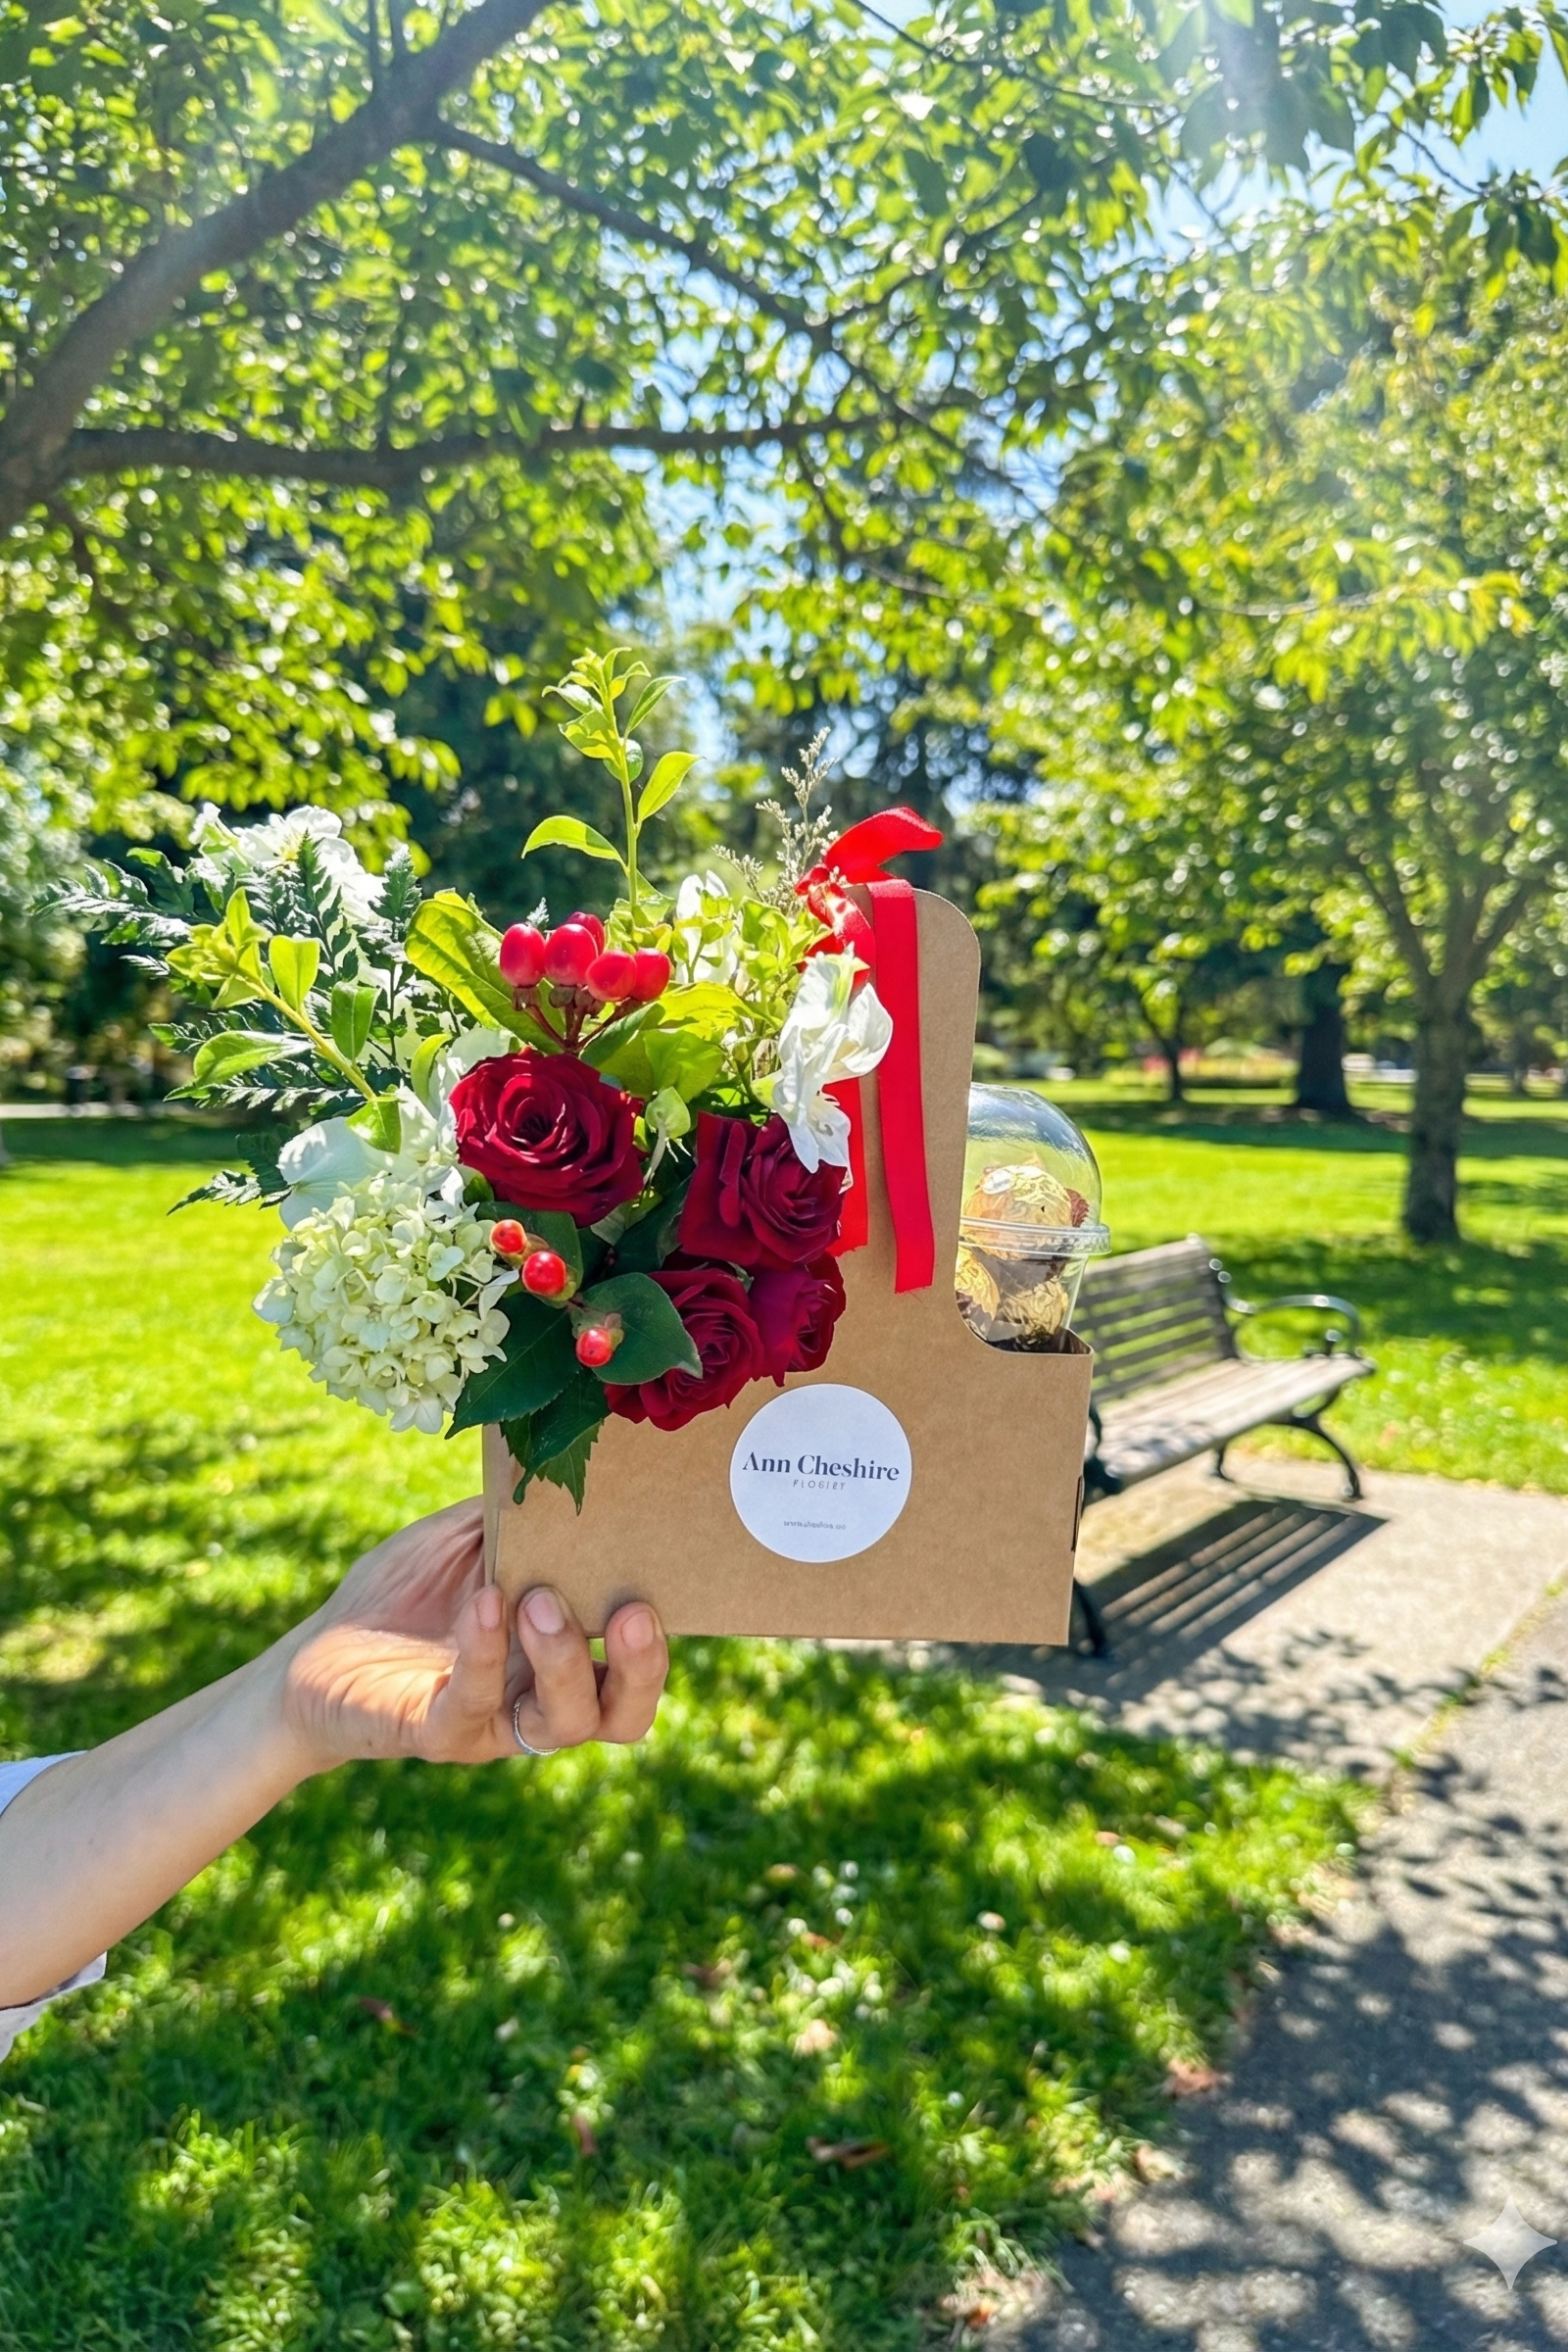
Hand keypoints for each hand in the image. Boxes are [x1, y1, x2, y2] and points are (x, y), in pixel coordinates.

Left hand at [277, 1497, 668, 1773]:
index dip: (660, 1641)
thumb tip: (563, 1457)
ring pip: (564, 1722)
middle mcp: (541, 1698)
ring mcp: (494, 1722)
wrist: (317, 1648)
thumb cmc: (403, 1593)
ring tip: (540, 1601)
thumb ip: (518, 1515)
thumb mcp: (466, 1538)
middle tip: (631, 1613)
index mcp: (563, 1655)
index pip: (636, 1666)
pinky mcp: (438, 1733)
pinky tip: (483, 1606)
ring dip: (564, 1661)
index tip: (666, 1582)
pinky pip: (475, 1705)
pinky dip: (485, 1654)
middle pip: (622, 1714)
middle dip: (640, 1670)